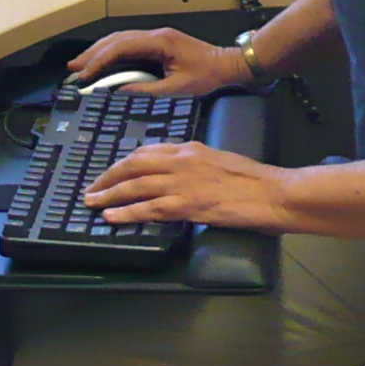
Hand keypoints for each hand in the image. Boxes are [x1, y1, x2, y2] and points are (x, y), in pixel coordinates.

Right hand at [66, 27, 248, 96]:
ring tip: (80, 65)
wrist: (228, 64)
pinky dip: (112, 53)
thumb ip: (147, 91)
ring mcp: (156, 37)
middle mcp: (155, 35)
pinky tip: (102, 62)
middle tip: (72, 68)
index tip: (84, 74)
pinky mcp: (158, 42)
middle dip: (92, 53)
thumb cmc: (207, 76)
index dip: (100, 60)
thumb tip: (119, 92)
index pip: (121, 46)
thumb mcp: (178, 89)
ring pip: (120, 39)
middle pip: (116, 39)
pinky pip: (129, 44)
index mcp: (159, 41)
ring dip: (99, 51)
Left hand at [85, 142, 291, 230]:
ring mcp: (182, 182)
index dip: (125, 163)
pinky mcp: (186, 204)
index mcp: (190, 148)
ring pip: (134, 186)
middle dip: (109, 176)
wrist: (272, 192)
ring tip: (92, 202)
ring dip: (109, 194)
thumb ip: (196, 165)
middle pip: (133, 165)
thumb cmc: (253, 180)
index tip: (112, 172)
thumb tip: (179, 175)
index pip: (148, 151)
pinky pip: (147, 208)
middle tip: (92, 187)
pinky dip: (125, 212)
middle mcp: (181, 161)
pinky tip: (110, 217)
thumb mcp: (220, 161)